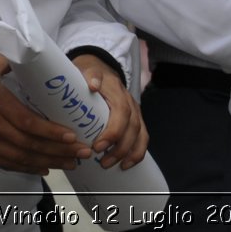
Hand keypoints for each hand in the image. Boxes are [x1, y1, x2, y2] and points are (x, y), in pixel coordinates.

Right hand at [0, 55, 90, 174]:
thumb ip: (12, 61)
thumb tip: (35, 54)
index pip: (29, 123)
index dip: (51, 133)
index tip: (72, 136)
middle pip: (30, 144)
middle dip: (59, 151)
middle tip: (82, 154)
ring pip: (20, 157)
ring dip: (47, 162)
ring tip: (69, 164)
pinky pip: (5, 163)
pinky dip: (25, 167)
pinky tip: (42, 168)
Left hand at [72, 54, 147, 168]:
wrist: (100, 66)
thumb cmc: (90, 73)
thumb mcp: (87, 70)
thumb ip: (91, 75)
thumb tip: (93, 85)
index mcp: (118, 92)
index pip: (122, 113)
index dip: (113, 132)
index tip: (97, 146)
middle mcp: (130, 102)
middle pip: (133, 127)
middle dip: (120, 147)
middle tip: (102, 161)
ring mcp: (135, 111)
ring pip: (140, 134)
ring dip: (129, 153)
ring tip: (112, 165)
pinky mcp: (136, 120)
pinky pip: (143, 137)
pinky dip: (137, 152)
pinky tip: (126, 164)